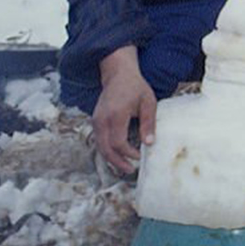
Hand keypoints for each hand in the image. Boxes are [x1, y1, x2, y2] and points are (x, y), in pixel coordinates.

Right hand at [93, 46, 155, 175]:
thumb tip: (149, 143)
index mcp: (116, 115)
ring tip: (124, 167)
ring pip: (100, 146)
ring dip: (111, 158)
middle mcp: (102, 120)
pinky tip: (118, 155)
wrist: (118, 75)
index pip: (118, 142)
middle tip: (130, 171)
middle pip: (105, 148)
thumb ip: (148, 123)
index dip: (128, 153)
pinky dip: (107, 150)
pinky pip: (99, 140)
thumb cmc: (136, 87)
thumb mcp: (148, 102)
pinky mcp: (95, 121)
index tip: (139, 156)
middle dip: (117, 162)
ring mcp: (96, 120)